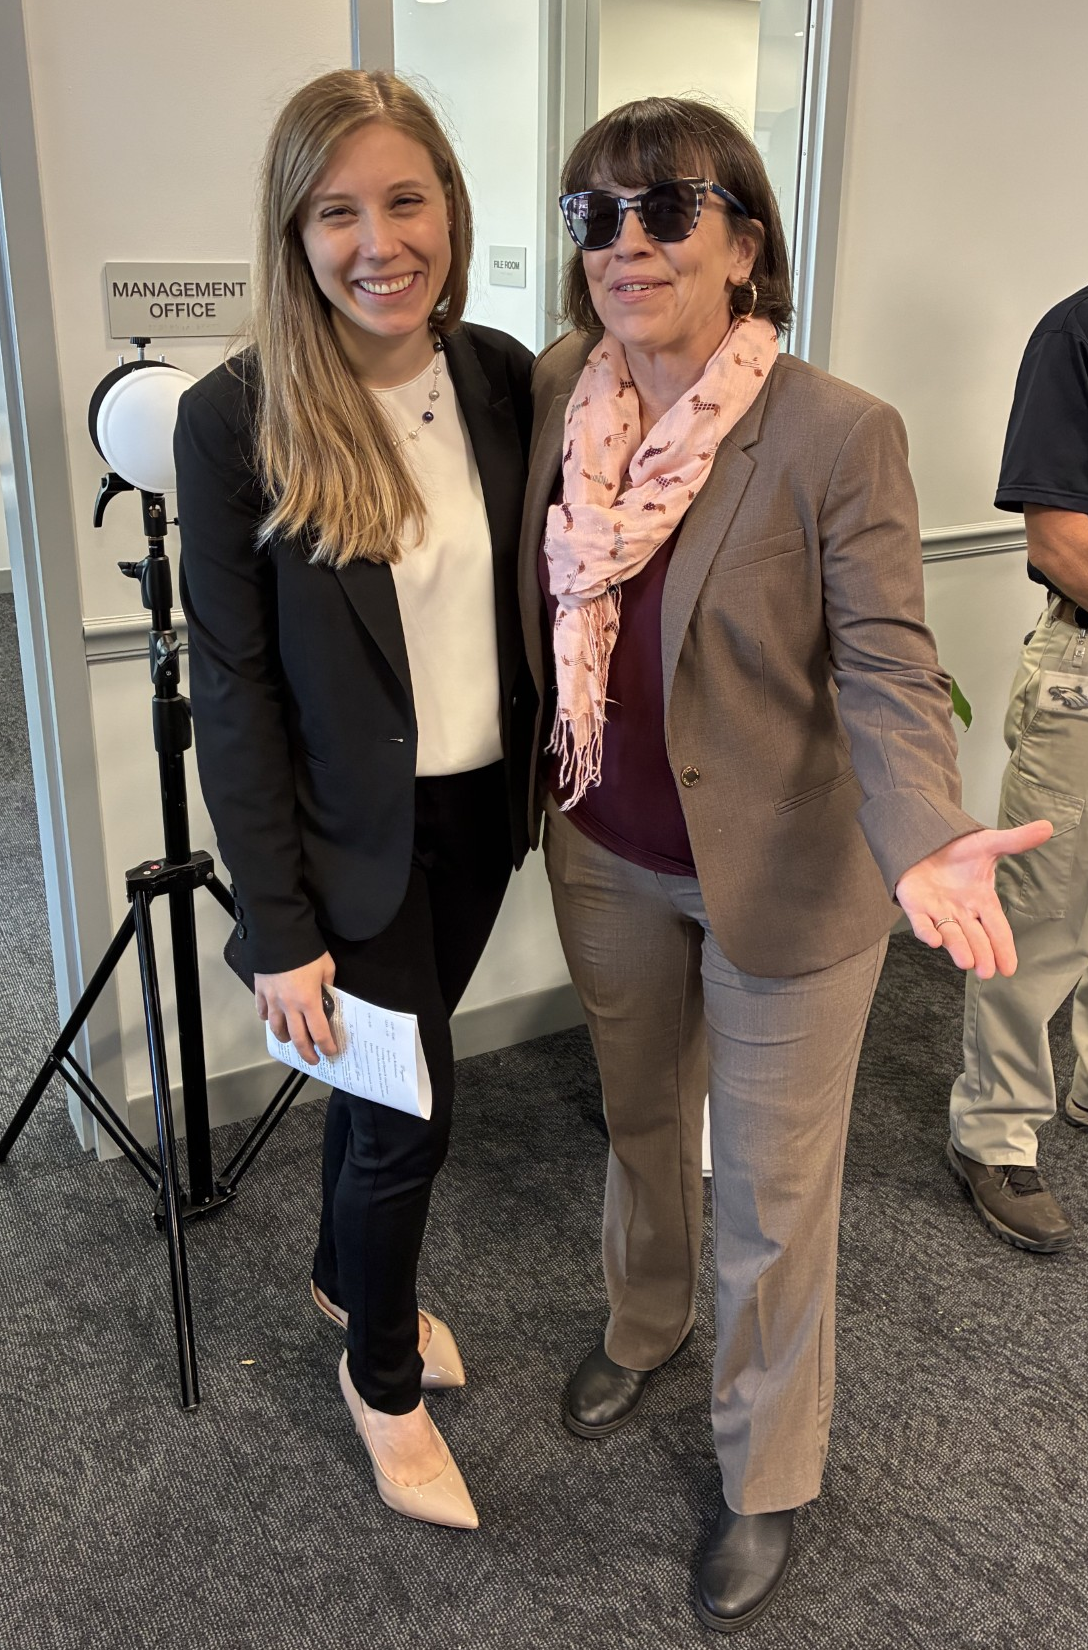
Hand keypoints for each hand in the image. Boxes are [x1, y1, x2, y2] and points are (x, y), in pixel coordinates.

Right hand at [255, 952, 336, 1063]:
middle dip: (307, 1053)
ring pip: (277, 1029)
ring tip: (292, 1040)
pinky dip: (268, 1019)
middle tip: (313, 1059)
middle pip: (298, 1038)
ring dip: (286, 1038)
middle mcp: (290, 1006)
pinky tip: (272, 1019)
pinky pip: (263, 1012)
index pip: (320, 1032)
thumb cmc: (306, 950)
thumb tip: (328, 995)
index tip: (331, 1052)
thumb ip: (328, 985)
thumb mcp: (327, 967)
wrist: (279, 936)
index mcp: (309, 1001)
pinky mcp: (261, 991)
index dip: (326, 1046)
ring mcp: (272, 1000)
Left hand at [895, 820, 1052, 977]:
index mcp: (981, 901)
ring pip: (951, 934)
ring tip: (967, 963)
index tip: (1009, 968)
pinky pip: (921, 923)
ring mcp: (938, 911)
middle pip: (975, 937)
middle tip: (987, 971)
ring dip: (958, 948)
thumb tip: (1047, 827)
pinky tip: (934, 941)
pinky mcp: (915, 906)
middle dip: (982, 954)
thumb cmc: (957, 849)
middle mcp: (961, 911)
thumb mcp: (988, 843)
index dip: (1003, 947)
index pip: (997, 927)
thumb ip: (1016, 840)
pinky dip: (927, 932)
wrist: (924, 840)